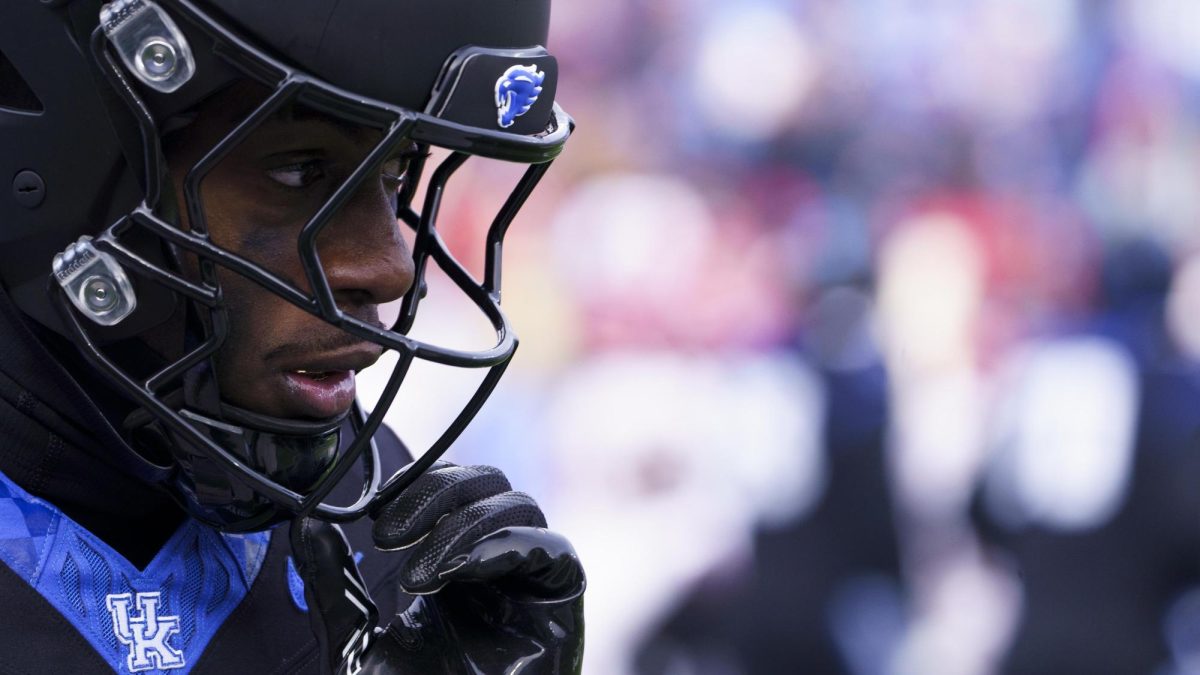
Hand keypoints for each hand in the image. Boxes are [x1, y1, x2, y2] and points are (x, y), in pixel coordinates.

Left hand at [290, 463, 584, 674]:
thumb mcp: (356, 641)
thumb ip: (336, 586)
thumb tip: (306, 525)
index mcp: (460, 564)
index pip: (457, 488)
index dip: (422, 484)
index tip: (376, 511)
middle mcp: (502, 563)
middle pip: (491, 483)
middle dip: (439, 493)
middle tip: (389, 534)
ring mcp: (535, 581)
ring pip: (520, 506)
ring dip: (462, 525)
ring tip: (419, 574)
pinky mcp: (563, 605)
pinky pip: (552, 550)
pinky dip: (503, 546)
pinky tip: (458, 570)